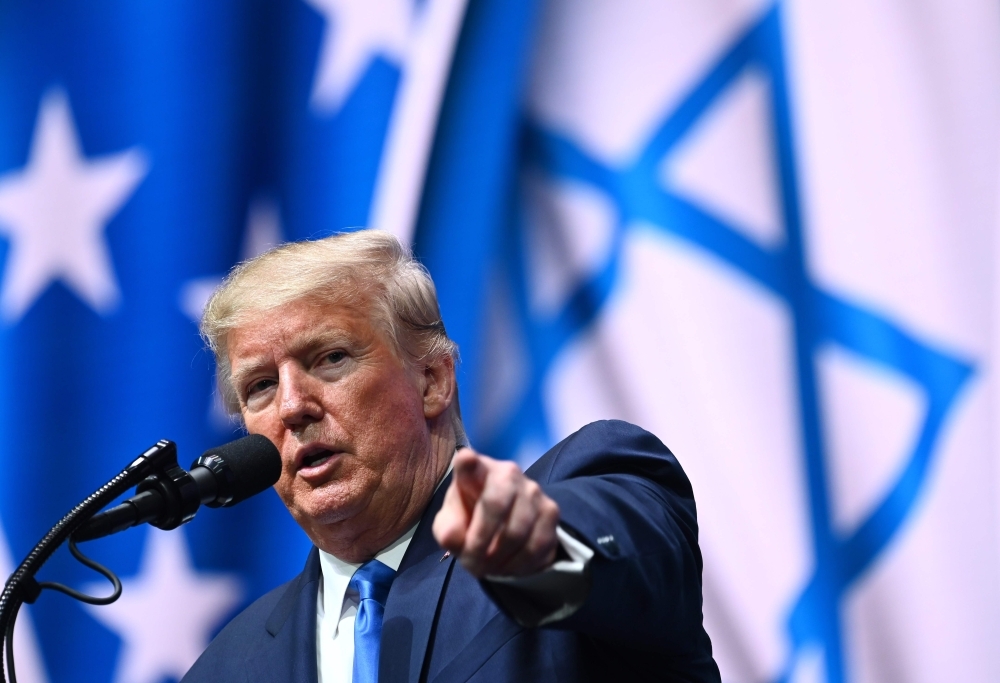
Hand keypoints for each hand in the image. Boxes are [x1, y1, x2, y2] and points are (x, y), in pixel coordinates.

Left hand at [432, 448, 559, 577]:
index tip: (466, 459)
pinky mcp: (551, 510)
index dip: (467, 462)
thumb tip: (453, 538)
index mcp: (475, 471)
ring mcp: (533, 490)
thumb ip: (448, 530)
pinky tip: (510, 565)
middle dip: (480, 544)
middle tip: (472, 564)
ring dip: (500, 560)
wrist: (503, 524)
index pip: (469, 463)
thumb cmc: (470, 517)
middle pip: (495, 505)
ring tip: (489, 568)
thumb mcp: (450, 525)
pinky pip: (538, 545)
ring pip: (518, 532)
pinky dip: (521, 565)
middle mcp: (508, 473)